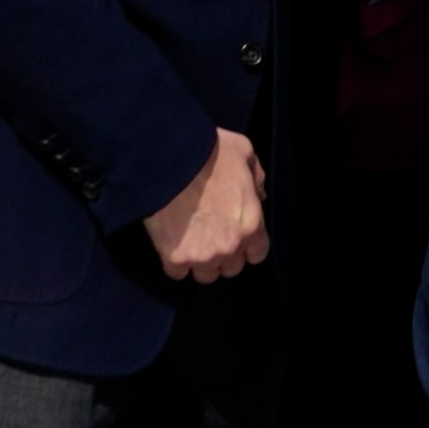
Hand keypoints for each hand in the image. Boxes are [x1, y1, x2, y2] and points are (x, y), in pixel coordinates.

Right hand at [143, 127, 268, 282]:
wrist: (169, 160)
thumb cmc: (209, 152)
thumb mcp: (244, 153)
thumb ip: (256, 177)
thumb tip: (259, 195)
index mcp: (252, 224)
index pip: (257, 254)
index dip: (247, 246)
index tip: (235, 236)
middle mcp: (231, 246)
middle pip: (231, 268)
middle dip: (223, 255)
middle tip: (210, 237)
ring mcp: (203, 256)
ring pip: (205, 275)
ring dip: (200, 263)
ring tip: (190, 244)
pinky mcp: (175, 258)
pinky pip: (177, 274)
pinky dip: (175, 263)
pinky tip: (172, 246)